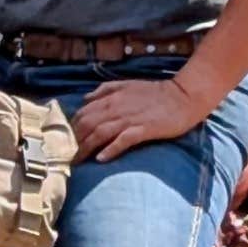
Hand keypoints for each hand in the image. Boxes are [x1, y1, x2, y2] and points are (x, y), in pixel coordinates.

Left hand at [74, 75, 211, 161]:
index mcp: (110, 97)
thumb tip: (85, 98)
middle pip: (86, 125)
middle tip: (64, 157)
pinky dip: (111, 149)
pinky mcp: (144, 129)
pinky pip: (123, 140)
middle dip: (73, 142)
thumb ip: (105, 89)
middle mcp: (116, 108)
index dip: (70, 129)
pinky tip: (101, 159)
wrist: (184, 96)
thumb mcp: (127, 84)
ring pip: (100, 133)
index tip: (63, 142)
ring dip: (86, 148)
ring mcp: (130, 119)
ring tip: (77, 162)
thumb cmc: (155, 92)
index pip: (82, 114)